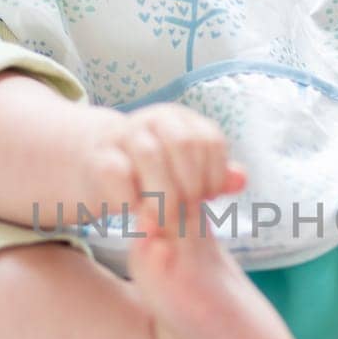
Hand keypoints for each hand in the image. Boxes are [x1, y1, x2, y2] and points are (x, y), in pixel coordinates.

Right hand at [77, 103, 246, 231]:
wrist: (96, 165)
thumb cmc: (151, 174)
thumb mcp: (187, 173)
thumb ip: (215, 177)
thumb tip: (241, 180)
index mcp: (180, 118)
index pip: (210, 141)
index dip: (215, 175)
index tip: (209, 198)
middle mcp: (153, 118)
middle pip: (184, 144)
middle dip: (190, 185)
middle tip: (188, 214)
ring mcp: (124, 133)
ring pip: (151, 154)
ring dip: (164, 194)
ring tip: (167, 220)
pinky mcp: (99, 156)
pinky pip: (119, 173)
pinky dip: (134, 198)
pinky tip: (140, 214)